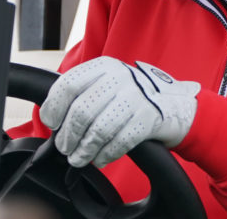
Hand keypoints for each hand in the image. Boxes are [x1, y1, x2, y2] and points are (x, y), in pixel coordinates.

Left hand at [39, 56, 200, 167]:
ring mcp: (137, 97)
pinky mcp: (149, 117)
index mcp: (105, 67)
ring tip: (79, 158)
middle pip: (82, 111)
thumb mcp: (109, 82)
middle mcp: (121, 78)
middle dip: (68, 136)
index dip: (55, 107)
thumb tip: (54, 119)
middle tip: (65, 148)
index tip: (52, 123)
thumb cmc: (132, 96)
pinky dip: (106, 154)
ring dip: (84, 150)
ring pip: (99, 129)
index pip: (69, 84)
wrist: (173, 103)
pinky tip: (101, 158)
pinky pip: (119, 141)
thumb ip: (83, 93)